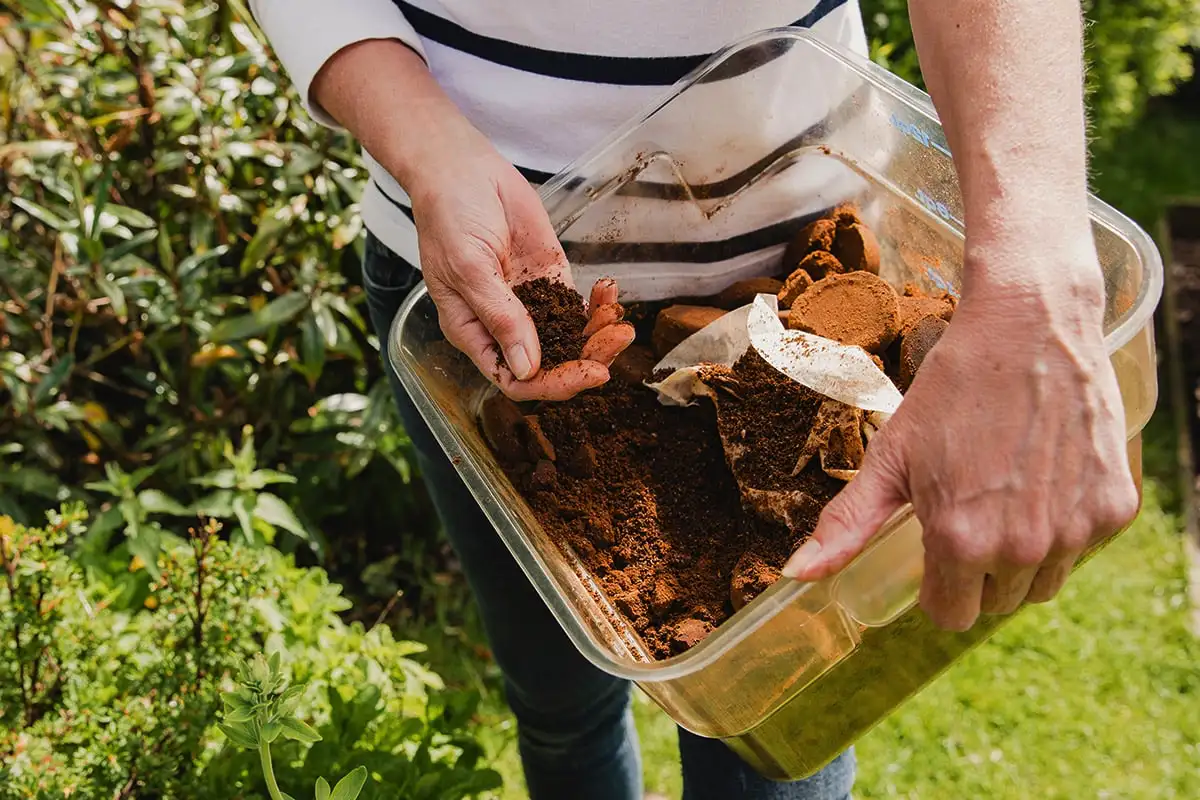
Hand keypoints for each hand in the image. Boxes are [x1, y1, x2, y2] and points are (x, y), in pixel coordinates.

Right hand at [409, 129, 632, 400]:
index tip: (588, 373)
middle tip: (617, 340)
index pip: (515, 378)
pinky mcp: (549, 279)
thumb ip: (500, 317)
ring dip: (598, 334)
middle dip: (587, 357)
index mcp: (474, 333)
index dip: (553, 384)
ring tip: (620, 319)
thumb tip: (526, 368)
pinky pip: (578, 306)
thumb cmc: (449, 216)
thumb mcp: (469, 269)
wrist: (462, 169)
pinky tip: (610, 292)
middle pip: (551, 363)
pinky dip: (598, 305)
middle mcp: (503, 325)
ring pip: (569, 338)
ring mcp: (529, 303)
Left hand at [783, 264, 1138, 630]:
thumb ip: (848, 524)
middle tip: (971, 508)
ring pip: (1043, 583)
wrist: (1030, 328)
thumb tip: (796, 575)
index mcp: (960, 542)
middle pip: (995, 602)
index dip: (937, 585)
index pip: (949, 614)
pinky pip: (1084, 547)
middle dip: (978, 570)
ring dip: (1024, 558)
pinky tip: (1046, 478)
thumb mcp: (891, 456)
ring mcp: (1076, 531)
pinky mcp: (1115, 509)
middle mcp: (1023, 548)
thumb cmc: (952, 389)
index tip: (936, 546)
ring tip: (1007, 495)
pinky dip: (1066, 526)